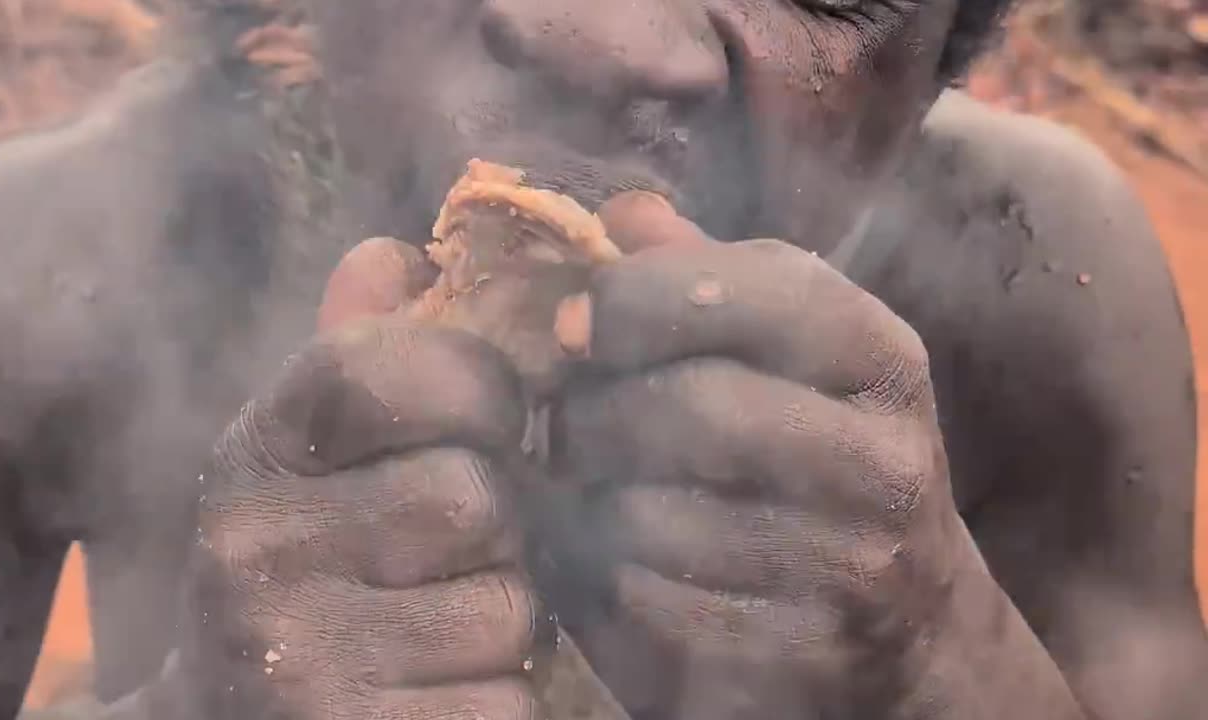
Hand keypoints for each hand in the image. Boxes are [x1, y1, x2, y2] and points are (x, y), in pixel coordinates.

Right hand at [172, 239, 543, 719]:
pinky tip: (442, 693)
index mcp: (255, 455)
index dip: (476, 381)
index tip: (490, 415)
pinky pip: (506, 701)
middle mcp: (257, 548)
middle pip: (476, 495)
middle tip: (460, 551)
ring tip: (445, 626)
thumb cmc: (291, 572)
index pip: (387, 365)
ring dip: (504, 619)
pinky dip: (498, 700)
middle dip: (497, 527)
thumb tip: (396, 252)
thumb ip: (352, 365)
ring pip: (507, 606)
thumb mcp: (297, 463)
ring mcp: (298, 657)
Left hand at [541, 194, 970, 718]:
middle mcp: (885, 455)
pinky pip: (662, 601)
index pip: (766, 290)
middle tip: (561, 421)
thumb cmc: (819, 455)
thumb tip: (623, 212)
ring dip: (592, 501)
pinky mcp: (808, 646)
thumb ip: (709, 279)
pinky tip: (614, 554)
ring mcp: (856, 561)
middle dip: (597, 414)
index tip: (573, 324)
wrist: (906, 617)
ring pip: (663, 516)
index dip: (645, 297)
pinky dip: (613, 576)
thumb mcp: (790, 353)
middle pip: (699, 409)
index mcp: (879, 356)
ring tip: (582, 485)